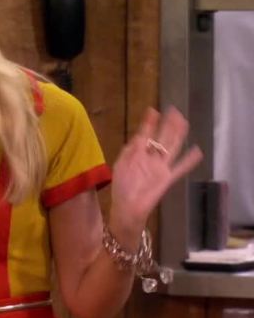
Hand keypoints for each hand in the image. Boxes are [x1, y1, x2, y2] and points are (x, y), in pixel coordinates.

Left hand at [111, 107, 202, 229]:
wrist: (127, 208)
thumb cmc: (121, 187)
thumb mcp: (120, 165)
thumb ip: (128, 151)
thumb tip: (136, 137)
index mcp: (138, 155)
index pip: (144, 135)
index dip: (149, 123)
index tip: (152, 109)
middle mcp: (151, 159)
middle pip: (161, 138)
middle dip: (167, 124)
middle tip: (174, 110)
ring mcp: (160, 168)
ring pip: (171, 148)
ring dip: (177, 135)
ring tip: (184, 122)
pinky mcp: (167, 179)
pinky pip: (180, 168)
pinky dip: (189, 161)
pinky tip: (197, 151)